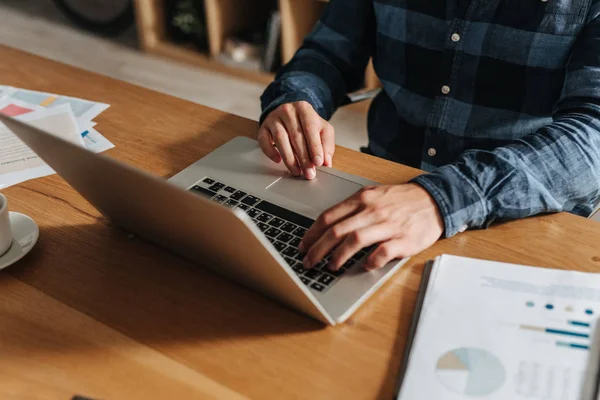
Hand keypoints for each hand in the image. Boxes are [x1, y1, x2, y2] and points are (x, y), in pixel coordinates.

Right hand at [258, 101, 334, 179]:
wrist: (289, 114)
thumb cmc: (307, 124)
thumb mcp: (322, 129)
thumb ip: (326, 144)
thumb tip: (326, 161)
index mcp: (304, 108)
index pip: (310, 128)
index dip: (315, 147)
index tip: (318, 162)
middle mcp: (288, 111)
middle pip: (296, 135)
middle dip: (303, 157)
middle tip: (308, 172)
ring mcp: (274, 118)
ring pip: (280, 139)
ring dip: (289, 158)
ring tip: (296, 171)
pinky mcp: (263, 127)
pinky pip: (264, 141)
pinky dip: (270, 152)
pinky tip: (278, 161)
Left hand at [299, 184, 443, 270]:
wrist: (435, 199)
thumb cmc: (401, 200)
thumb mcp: (374, 195)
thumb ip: (353, 208)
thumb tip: (329, 226)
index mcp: (362, 199)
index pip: (329, 216)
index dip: (312, 233)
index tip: (303, 245)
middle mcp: (372, 211)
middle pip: (337, 230)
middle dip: (318, 248)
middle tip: (308, 261)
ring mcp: (388, 225)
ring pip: (355, 240)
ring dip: (339, 256)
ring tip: (330, 266)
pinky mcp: (404, 240)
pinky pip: (382, 252)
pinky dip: (370, 261)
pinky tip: (364, 266)